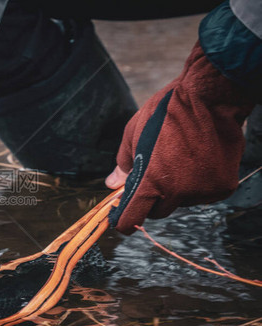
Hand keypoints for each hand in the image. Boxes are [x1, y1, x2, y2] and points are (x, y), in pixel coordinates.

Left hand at [106, 41, 253, 233]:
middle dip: (153, 199)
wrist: (209, 97)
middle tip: (155, 174)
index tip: (122, 216)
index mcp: (151, 182)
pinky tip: (199, 160)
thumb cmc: (165, 112)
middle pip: (158, 211)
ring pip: (182, 202)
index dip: (124, 220)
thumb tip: (111, 185)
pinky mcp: (223, 187)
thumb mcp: (133, 135)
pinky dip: (199, 183)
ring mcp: (202, 191)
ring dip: (178, 189)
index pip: (132, 218)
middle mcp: (178, 192)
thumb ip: (122, 165)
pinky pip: (204, 194)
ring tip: (181, 157)